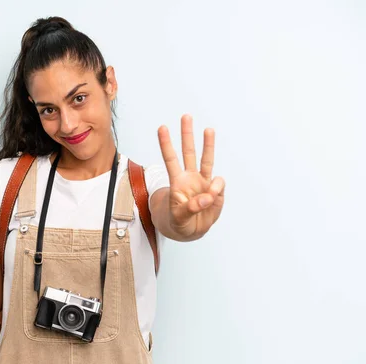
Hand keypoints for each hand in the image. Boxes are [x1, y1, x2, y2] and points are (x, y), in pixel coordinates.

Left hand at [158, 114, 224, 238]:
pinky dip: (216, 189)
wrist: (191, 230)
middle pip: (188, 152)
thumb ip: (191, 208)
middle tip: (185, 116)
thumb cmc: (179, 222)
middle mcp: (190, 177)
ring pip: (206, 159)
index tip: (162, 128)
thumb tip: (207, 196)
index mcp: (177, 182)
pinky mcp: (216, 191)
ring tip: (208, 129)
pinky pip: (219, 184)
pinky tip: (211, 199)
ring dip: (207, 144)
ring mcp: (204, 182)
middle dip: (187, 134)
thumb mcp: (179, 218)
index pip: (170, 159)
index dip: (166, 144)